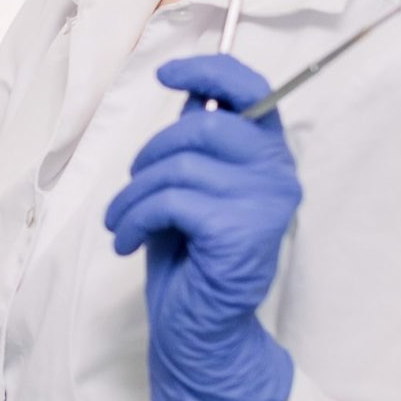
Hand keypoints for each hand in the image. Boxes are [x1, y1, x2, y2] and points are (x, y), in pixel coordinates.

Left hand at [102, 54, 299, 400]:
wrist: (201, 329)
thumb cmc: (192, 257)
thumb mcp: (191, 189)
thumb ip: (197, 146)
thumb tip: (190, 96)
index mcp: (269, 158)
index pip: (252, 91)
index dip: (210, 71)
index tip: (169, 73)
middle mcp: (278, 176)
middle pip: (202, 128)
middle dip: (149, 156)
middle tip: (131, 191)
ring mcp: (265, 204)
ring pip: (178, 166)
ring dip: (133, 195)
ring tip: (122, 223)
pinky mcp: (241, 232)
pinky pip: (171, 201)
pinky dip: (134, 218)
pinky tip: (128, 241)